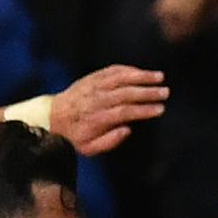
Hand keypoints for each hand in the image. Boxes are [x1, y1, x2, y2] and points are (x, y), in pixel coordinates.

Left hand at [48, 64, 168, 155]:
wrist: (52, 117)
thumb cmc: (73, 135)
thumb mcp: (88, 148)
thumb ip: (109, 141)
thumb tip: (127, 130)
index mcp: (97, 118)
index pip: (125, 111)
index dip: (143, 110)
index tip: (159, 109)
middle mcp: (96, 99)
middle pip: (126, 93)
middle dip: (148, 92)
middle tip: (165, 92)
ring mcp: (94, 86)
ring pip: (120, 78)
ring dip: (141, 76)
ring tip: (159, 77)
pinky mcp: (92, 77)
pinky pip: (112, 70)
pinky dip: (127, 69)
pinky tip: (141, 72)